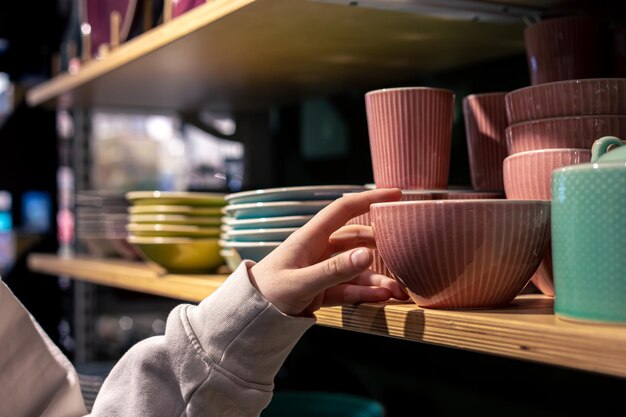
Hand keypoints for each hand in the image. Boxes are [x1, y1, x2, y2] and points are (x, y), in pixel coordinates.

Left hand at [248, 188, 407, 315]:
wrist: (246, 320)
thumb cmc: (264, 295)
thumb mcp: (300, 283)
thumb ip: (334, 271)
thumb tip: (368, 254)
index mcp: (309, 238)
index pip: (343, 210)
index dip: (369, 200)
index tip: (396, 195)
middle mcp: (317, 250)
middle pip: (356, 241)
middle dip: (380, 248)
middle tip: (405, 254)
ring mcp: (320, 271)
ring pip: (355, 269)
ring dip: (376, 279)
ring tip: (398, 291)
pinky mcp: (320, 291)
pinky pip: (348, 288)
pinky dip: (364, 293)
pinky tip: (382, 297)